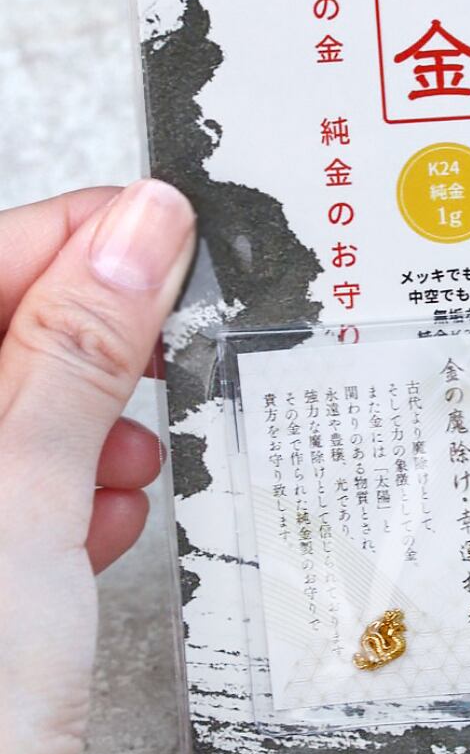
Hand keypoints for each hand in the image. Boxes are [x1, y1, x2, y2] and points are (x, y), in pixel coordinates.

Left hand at [0, 181, 194, 753]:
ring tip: (125, 469)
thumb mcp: (22, 491)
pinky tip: (99, 525)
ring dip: (96, 428)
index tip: (171, 232)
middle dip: (97, 348)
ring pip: (32, 407)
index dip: (86, 234)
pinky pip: (30, 477)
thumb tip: (142, 227)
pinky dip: (79, 491)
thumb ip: (78, 346)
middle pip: (14, 331)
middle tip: (161, 361)